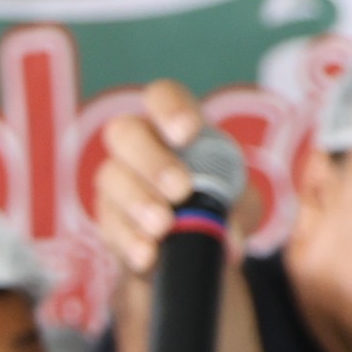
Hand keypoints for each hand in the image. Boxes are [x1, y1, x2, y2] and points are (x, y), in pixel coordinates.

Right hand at [85, 78, 261, 282]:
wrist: (193, 251)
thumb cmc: (218, 206)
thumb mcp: (242, 205)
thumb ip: (240, 211)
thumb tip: (229, 233)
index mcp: (174, 127)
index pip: (162, 96)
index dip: (169, 108)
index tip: (187, 132)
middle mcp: (138, 147)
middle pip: (125, 132)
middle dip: (152, 160)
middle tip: (180, 189)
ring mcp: (117, 183)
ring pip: (111, 178)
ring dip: (139, 202)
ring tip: (164, 226)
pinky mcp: (109, 222)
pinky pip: (109, 225)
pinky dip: (130, 240)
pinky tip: (149, 254)